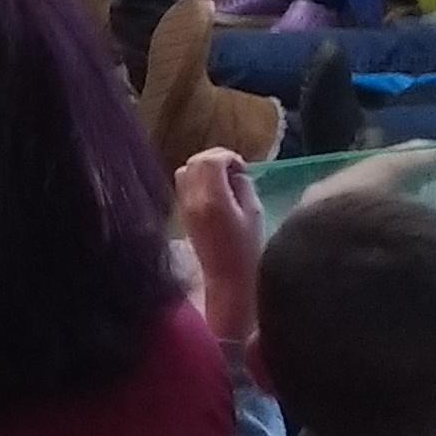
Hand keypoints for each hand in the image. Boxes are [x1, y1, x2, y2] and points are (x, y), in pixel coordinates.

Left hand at [172, 149, 265, 338]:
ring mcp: (183, 205)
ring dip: (204, 168)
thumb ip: (243, 186)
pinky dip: (197, 179)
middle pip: (195, 161)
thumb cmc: (247, 249)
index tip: (243, 168)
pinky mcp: (181, 213)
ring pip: (186, 170)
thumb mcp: (254, 213)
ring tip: (224, 180)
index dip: (227, 157)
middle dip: (215, 159)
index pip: (210, 160)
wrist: (226, 278)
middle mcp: (192, 199)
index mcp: (212, 198)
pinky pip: (184, 185)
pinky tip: (214, 191)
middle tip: (235, 170)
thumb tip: (235, 172)